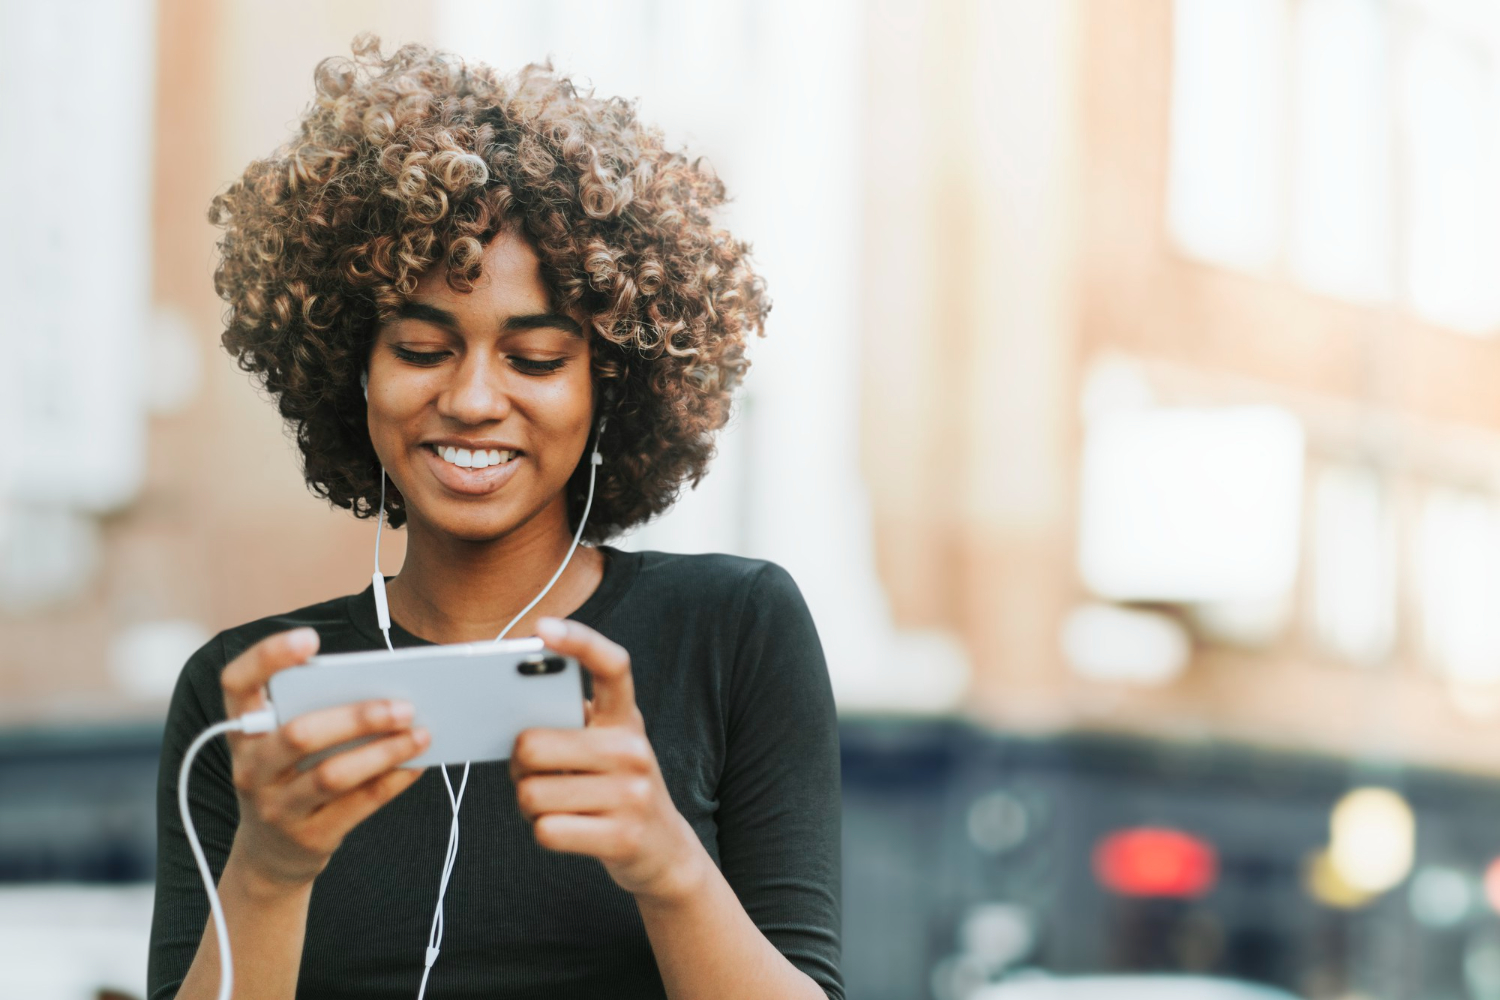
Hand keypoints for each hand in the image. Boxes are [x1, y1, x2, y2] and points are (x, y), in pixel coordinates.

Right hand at [218, 628, 430, 889]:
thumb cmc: (291, 777)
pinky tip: (416, 765)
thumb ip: (316, 711)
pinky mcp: (307, 838)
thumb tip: (386, 687)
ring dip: (383, 751)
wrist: (271, 856)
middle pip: (299, 734)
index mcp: (243, 730)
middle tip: (404, 705)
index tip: (309, 638)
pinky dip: (391, 781)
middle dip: (357, 717)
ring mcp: (275, 807)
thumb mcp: (283, 744)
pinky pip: (356, 806)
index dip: (266, 658)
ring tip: (421, 733)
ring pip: (331, 774)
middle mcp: (251, 768)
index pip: (237, 684)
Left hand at [510, 617, 704, 902]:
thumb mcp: (606, 747)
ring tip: (555, 803)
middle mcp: (633, 750)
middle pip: (533, 745)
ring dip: (528, 804)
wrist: (663, 850)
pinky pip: (546, 830)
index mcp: (626, 718)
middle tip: (533, 771)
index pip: (611, 665)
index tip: (543, 628)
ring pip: (531, 793)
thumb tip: (510, 710)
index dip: (579, 641)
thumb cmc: (614, 788)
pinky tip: (568, 828)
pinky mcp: (621, 837)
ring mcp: (632, 795)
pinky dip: (543, 832)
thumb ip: (571, 724)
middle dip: (518, 764)